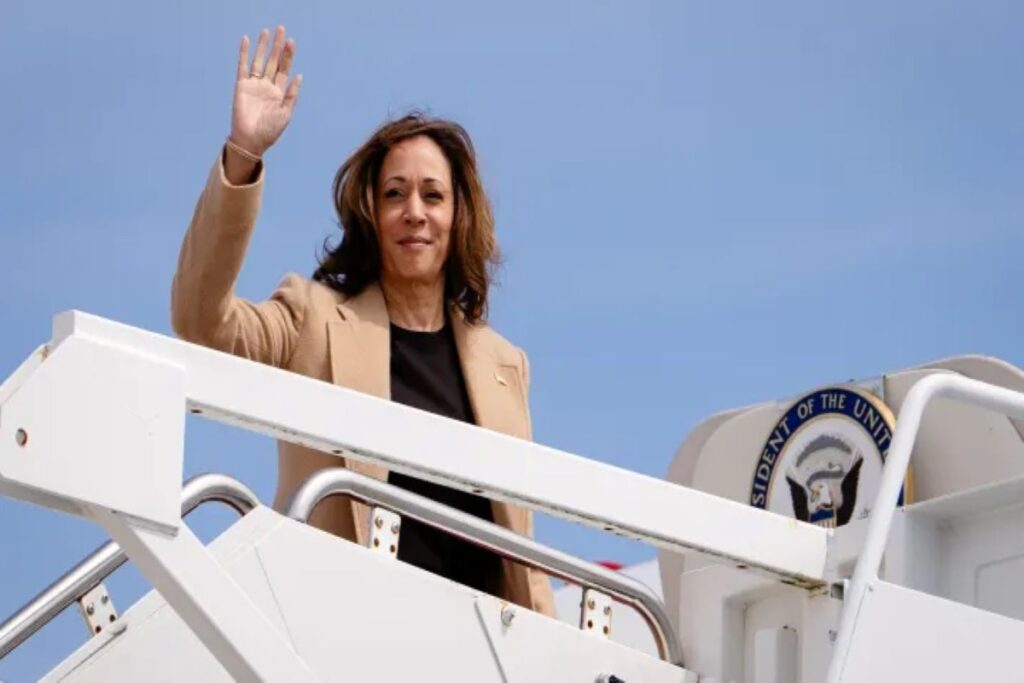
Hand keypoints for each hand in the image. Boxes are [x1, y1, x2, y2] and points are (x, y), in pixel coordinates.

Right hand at [230, 26, 301, 156]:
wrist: (251, 141)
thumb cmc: (270, 131)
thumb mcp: (286, 113)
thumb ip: (292, 94)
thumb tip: (299, 75)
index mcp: (279, 92)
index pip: (284, 69)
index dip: (288, 56)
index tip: (291, 42)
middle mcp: (267, 86)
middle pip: (273, 61)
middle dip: (278, 46)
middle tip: (281, 29)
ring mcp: (254, 85)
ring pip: (259, 60)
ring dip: (263, 46)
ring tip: (266, 31)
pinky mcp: (241, 86)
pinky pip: (242, 66)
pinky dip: (243, 53)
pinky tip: (246, 40)